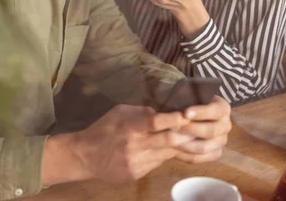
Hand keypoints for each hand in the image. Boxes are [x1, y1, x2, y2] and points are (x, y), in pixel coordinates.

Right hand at [47, 105, 190, 183]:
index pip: (155, 122)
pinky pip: (157, 163)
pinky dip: (163, 155)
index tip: (188, 114)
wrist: (85, 156)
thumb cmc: (102, 129)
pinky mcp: (137, 173)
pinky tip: (166, 149)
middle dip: (186, 134)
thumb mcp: (119, 112)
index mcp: (129, 127)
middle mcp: (135, 146)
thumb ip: (141, 111)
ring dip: (178, 146)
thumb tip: (161, 112)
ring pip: (166, 153)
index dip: (173, 118)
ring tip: (191, 138)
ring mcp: (137, 162)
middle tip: (200, 128)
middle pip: (167, 140)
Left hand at [173, 96, 231, 163]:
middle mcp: (226, 125)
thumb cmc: (188, 102)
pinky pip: (201, 158)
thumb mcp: (189, 95)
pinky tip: (173, 150)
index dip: (200, 112)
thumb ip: (186, 98)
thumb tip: (176, 102)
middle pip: (211, 131)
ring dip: (186, 144)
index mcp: (223, 108)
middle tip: (174, 127)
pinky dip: (186, 155)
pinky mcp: (214, 153)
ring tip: (170, 140)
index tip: (185, 113)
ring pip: (204, 147)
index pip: (215, 111)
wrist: (189, 114)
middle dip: (191, 129)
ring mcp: (221, 141)